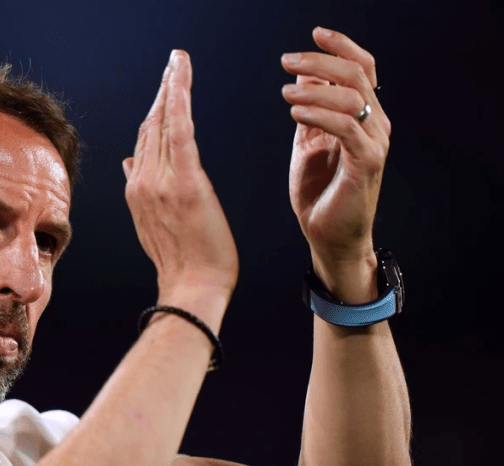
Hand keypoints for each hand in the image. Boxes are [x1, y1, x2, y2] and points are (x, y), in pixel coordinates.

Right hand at [123, 50, 237, 311]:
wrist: (191, 289)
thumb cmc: (183, 263)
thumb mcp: (154, 225)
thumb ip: (143, 191)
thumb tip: (128, 162)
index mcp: (136, 192)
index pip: (144, 142)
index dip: (154, 111)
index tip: (163, 88)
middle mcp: (142, 183)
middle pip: (151, 127)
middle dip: (162, 91)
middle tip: (174, 63)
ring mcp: (161, 182)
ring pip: (163, 123)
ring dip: (170, 87)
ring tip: (178, 62)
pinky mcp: (186, 182)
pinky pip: (180, 130)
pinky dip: (179, 99)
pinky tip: (180, 76)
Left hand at [282, 27, 390, 271]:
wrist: (328, 236)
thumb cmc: (319, 192)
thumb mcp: (309, 142)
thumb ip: (312, 110)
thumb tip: (304, 76)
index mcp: (363, 116)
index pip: (362, 68)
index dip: (341, 47)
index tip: (314, 34)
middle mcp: (375, 124)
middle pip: (356, 75)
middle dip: (320, 62)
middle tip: (286, 61)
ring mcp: (374, 143)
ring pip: (352, 97)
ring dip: (313, 88)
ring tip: (285, 91)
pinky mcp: (366, 163)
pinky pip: (346, 127)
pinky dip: (319, 113)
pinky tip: (295, 110)